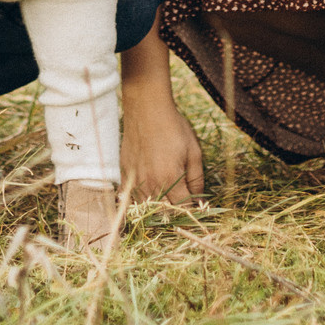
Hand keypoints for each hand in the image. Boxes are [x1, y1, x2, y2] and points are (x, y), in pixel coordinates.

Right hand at [120, 68, 206, 204]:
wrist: (146, 109)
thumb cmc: (173, 128)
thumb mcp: (194, 151)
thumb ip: (197, 179)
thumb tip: (200, 201)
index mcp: (170, 179)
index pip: (184, 209)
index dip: (193, 213)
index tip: (198, 211)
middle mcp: (151, 184)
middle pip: (165, 214)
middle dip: (177, 215)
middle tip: (185, 209)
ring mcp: (134, 181)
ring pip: (147, 210)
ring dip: (159, 212)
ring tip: (168, 205)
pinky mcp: (124, 176)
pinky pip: (130, 200)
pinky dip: (140, 204)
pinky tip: (149, 199)